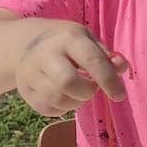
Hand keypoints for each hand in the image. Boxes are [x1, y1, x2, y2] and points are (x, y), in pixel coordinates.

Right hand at [14, 22, 128, 115]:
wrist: (25, 42)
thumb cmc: (66, 42)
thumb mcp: (87, 39)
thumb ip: (106, 55)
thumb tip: (121, 67)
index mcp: (68, 38)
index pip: (91, 60)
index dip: (109, 80)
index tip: (120, 95)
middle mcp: (46, 53)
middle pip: (67, 82)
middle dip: (87, 92)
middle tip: (91, 88)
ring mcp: (31, 72)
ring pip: (56, 99)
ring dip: (75, 102)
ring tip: (78, 92)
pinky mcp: (24, 89)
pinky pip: (47, 109)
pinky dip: (62, 109)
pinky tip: (65, 96)